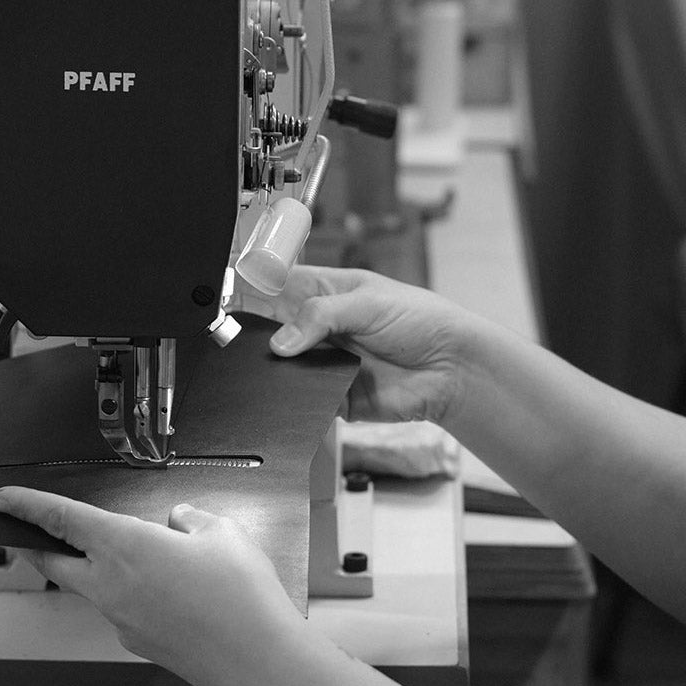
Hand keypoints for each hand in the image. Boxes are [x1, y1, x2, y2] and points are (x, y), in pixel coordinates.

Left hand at [0, 488, 307, 685]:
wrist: (258, 664)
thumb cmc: (242, 596)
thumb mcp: (225, 533)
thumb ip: (193, 520)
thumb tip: (178, 522)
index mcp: (124, 547)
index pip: (60, 520)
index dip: (27, 506)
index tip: (4, 499)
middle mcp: (111, 586)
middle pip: (55, 564)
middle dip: (38, 547)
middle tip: (30, 534)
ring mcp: (122, 621)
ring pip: (93, 588)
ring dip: (99, 571)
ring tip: (146, 557)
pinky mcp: (140, 645)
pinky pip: (125, 611)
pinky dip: (134, 596)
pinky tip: (174, 593)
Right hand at [257, 265, 469, 422]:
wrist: (452, 369)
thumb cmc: (423, 321)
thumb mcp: (369, 303)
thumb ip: (320, 317)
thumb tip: (281, 342)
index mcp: (326, 292)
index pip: (279, 285)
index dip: (256, 288)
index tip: (233, 293)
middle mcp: (321, 328)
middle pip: (273, 330)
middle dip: (262, 336)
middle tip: (256, 339)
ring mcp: (325, 363)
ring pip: (285, 368)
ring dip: (281, 370)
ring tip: (286, 365)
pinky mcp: (333, 397)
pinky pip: (304, 400)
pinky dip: (300, 399)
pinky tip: (305, 391)